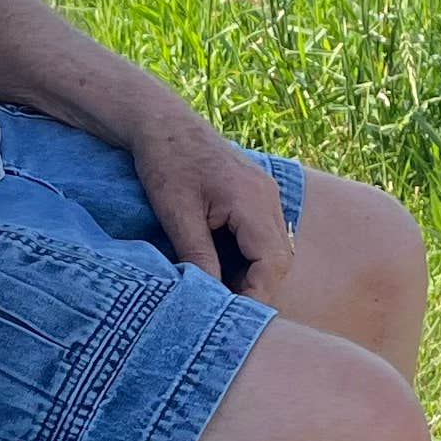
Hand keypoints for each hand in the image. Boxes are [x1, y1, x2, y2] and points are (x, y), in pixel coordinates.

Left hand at [125, 92, 296, 297]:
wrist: (162, 123)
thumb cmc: (166, 162)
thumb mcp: (177, 214)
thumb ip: (198, 256)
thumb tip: (211, 298)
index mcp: (252, 200)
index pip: (272, 262)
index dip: (257, 294)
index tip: (235, 318)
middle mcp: (268, 198)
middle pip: (278, 259)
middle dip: (257, 288)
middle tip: (228, 313)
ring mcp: (265, 195)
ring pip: (273, 249)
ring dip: (252, 274)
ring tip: (222, 294)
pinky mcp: (254, 195)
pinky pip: (262, 235)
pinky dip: (247, 257)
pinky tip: (221, 269)